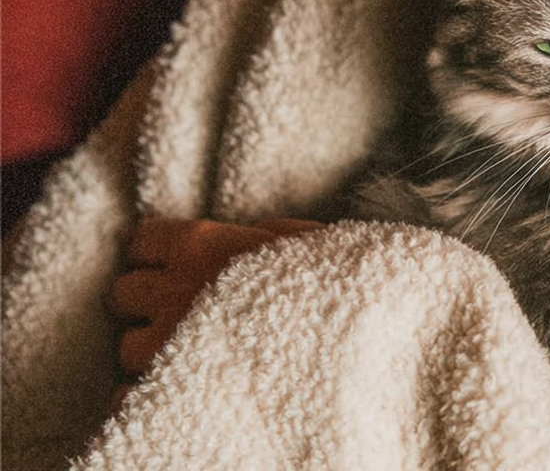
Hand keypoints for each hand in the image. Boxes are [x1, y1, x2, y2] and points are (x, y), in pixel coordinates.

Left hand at [107, 217, 322, 407]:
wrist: (347, 333)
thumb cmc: (332, 284)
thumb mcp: (303, 240)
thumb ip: (264, 235)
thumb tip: (255, 234)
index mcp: (201, 245)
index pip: (141, 243)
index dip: (158, 258)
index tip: (178, 268)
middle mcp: (174, 289)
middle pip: (124, 294)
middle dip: (148, 303)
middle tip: (181, 312)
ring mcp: (169, 341)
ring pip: (128, 347)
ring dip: (152, 350)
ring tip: (189, 355)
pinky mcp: (172, 387)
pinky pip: (132, 394)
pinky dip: (150, 393)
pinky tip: (182, 387)